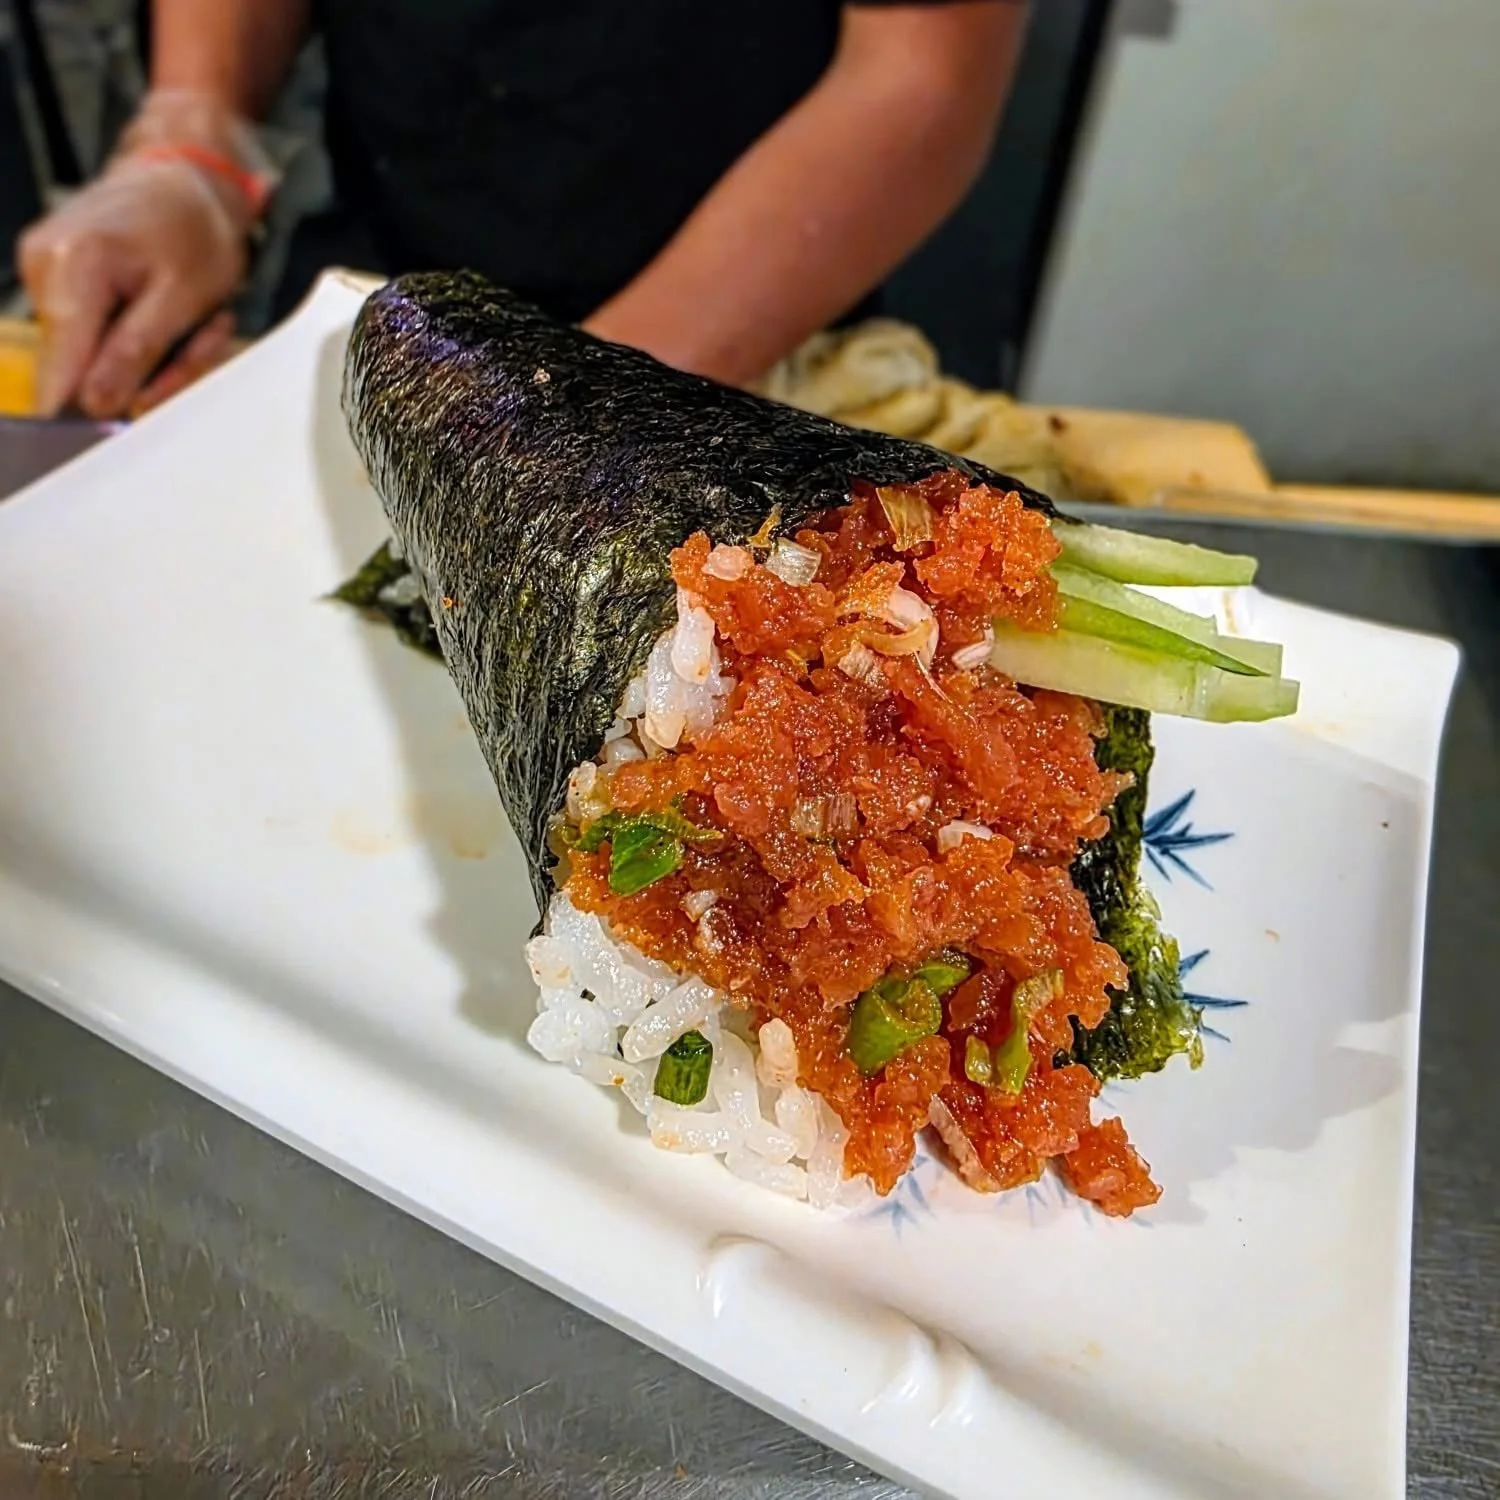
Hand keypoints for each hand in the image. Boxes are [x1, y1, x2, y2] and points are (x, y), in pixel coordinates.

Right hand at [17, 154, 249, 417]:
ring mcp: (44, 272)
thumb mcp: (185, 297)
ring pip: (90, 357)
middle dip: (143, 375)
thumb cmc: (195, 228)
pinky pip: (93, 336)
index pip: (61, 366)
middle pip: (80, 368)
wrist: (185, 180)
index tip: (118, 426)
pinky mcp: (56, 280)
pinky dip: (134, 339)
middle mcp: (44, 266)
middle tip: (196, 348)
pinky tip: (162, 315)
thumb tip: (97, 402)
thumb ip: (137, 350)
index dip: (90, 406)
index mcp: (74, 265)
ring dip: (146, 357)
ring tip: (187, 324)